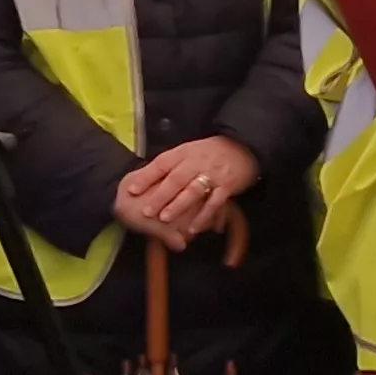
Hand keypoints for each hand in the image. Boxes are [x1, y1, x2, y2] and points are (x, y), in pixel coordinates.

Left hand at [117, 136, 257, 246]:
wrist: (244, 146)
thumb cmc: (211, 153)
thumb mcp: (189, 152)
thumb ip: (171, 165)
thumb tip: (145, 179)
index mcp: (184, 153)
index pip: (162, 164)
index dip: (146, 176)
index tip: (131, 189)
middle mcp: (197, 162)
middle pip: (176, 179)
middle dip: (160, 196)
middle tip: (146, 211)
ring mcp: (213, 174)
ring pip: (193, 190)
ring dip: (178, 205)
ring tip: (165, 219)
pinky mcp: (227, 186)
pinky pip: (214, 202)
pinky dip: (204, 215)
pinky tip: (194, 227)